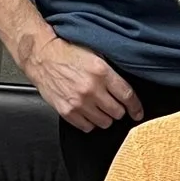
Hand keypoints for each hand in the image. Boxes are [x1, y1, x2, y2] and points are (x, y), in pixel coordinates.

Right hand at [21, 30, 142, 132]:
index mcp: (102, 72)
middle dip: (118, 110)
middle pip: (117, 112)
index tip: (137, 112)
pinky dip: (90, 122)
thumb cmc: (67, 53)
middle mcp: (91, 89)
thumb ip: (111, 72)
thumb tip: (127, 88)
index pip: (127, 96)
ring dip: (105, 117)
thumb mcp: (96, 55)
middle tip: (113, 105)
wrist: (42, 57)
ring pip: (104, 122)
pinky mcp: (67, 111)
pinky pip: (87, 127)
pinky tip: (87, 112)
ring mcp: (78, 102)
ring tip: (99, 108)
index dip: (136, 107)